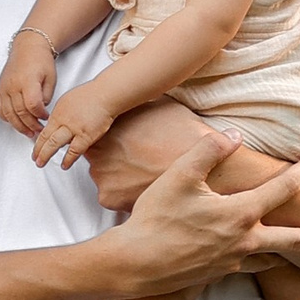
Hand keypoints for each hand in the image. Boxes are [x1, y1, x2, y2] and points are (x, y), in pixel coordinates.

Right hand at [0, 33, 57, 135]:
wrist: (27, 47)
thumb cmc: (41, 61)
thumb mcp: (51, 78)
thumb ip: (46, 96)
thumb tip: (40, 111)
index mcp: (28, 81)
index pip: (32, 105)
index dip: (40, 115)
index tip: (46, 117)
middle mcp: (13, 85)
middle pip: (20, 112)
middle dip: (31, 125)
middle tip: (39, 130)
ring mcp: (4, 88)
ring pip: (8, 114)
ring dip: (19, 126)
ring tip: (28, 131)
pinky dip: (6, 118)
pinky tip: (15, 122)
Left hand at [33, 90, 112, 170]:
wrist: (105, 95)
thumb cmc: (90, 96)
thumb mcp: (67, 101)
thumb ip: (60, 115)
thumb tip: (54, 124)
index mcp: (59, 113)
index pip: (44, 130)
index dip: (37, 142)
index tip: (35, 149)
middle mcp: (64, 121)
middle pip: (46, 138)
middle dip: (38, 150)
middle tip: (35, 159)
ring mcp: (74, 129)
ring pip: (55, 144)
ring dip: (46, 155)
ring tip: (41, 163)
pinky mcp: (86, 136)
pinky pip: (75, 151)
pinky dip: (68, 159)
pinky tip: (64, 165)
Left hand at [85, 113, 234, 215]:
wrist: (203, 166)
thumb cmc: (184, 134)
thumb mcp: (160, 105)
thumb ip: (138, 107)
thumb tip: (135, 102)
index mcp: (108, 127)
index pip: (96, 132)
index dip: (112, 137)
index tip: (126, 140)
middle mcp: (98, 150)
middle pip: (98, 155)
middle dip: (114, 157)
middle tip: (138, 158)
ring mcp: (100, 175)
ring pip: (104, 176)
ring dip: (118, 176)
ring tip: (144, 173)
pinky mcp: (108, 197)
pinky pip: (111, 195)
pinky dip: (124, 194)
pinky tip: (143, 186)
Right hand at [107, 126, 299, 297]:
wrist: (134, 267)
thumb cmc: (154, 220)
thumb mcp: (178, 178)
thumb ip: (209, 152)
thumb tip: (234, 136)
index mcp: (239, 215)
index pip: (281, 190)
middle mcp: (243, 242)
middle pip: (295, 241)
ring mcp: (232, 263)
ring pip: (273, 258)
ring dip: (294, 254)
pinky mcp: (218, 275)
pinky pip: (249, 266)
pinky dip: (262, 261)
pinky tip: (259, 256)